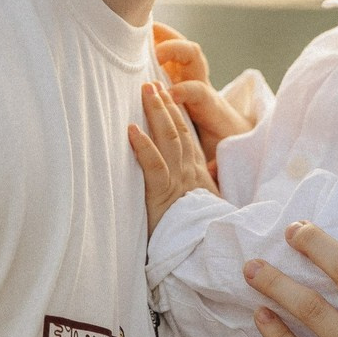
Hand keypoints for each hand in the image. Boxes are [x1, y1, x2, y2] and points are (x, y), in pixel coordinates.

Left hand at [129, 83, 219, 235]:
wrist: (206, 254)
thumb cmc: (201, 233)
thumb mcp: (203, 206)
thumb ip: (200, 188)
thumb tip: (203, 175)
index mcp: (197, 174)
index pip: (187, 137)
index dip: (177, 113)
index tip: (167, 94)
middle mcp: (189, 172)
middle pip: (178, 131)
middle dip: (165, 105)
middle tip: (152, 82)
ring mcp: (178, 182)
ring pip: (168, 140)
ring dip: (156, 114)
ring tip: (146, 92)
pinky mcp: (164, 196)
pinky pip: (154, 166)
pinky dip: (143, 147)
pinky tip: (131, 130)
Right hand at [153, 23, 251, 166]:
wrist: (234, 132)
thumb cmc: (223, 143)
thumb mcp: (220, 155)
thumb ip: (217, 162)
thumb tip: (214, 170)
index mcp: (211, 106)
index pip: (200, 91)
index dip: (185, 90)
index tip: (169, 96)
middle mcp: (201, 84)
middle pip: (193, 56)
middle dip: (175, 49)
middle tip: (153, 52)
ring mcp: (191, 74)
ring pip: (181, 47)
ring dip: (165, 36)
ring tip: (142, 29)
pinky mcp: (181, 72)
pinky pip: (171, 49)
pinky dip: (158, 38)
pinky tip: (141, 32)